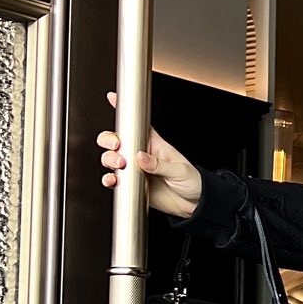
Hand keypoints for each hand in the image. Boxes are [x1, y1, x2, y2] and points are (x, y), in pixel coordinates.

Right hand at [98, 92, 202, 217]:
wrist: (193, 205)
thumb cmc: (192, 182)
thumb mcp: (180, 170)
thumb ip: (159, 164)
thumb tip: (141, 157)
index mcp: (154, 144)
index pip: (138, 124)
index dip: (125, 112)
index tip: (113, 99)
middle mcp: (142, 155)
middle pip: (117, 140)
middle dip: (110, 140)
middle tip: (117, 148)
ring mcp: (135, 169)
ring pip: (111, 158)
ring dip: (109, 160)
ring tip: (120, 166)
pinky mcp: (132, 185)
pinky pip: (115, 180)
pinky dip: (109, 180)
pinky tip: (113, 180)